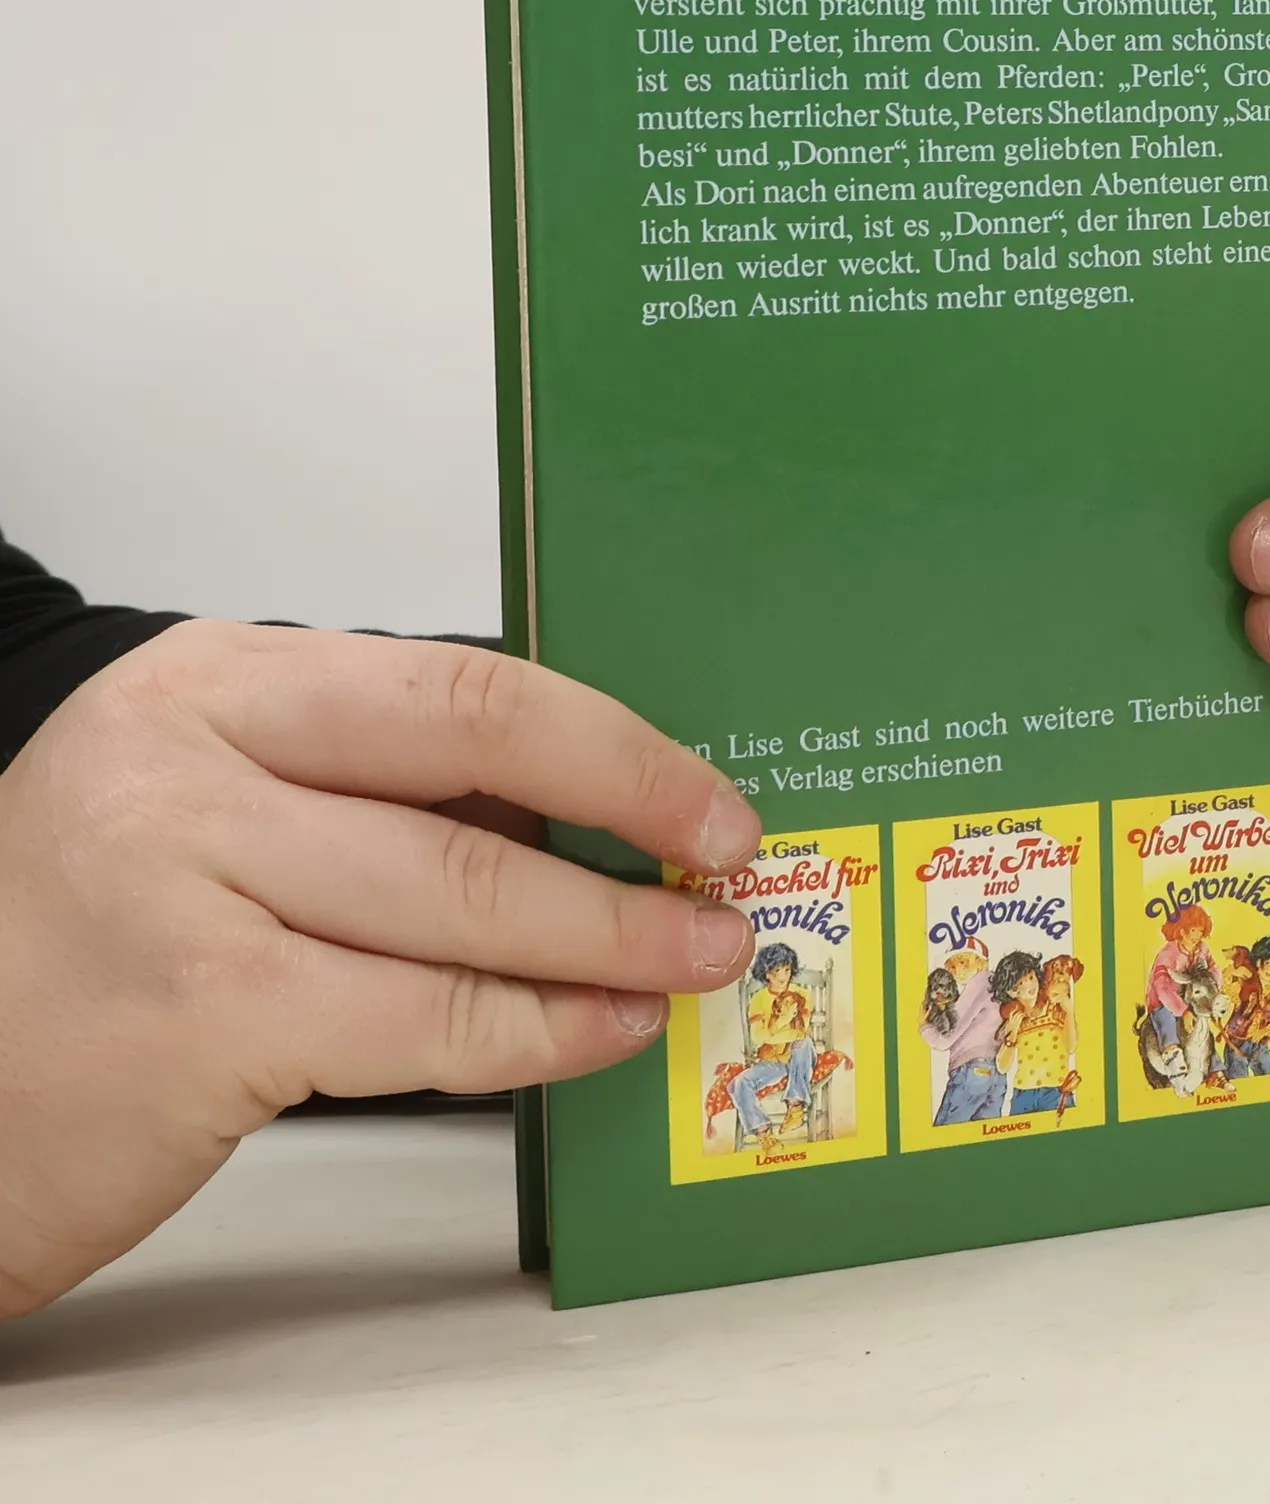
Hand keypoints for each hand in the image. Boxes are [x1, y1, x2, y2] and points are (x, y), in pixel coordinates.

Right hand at [0, 622, 762, 1317]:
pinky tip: (599, 1029)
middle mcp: (189, 757)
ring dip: (610, 936)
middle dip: (636, 821)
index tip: (702, 794)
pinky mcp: (197, 1017)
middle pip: (477, 768)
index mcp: (217, 682)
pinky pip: (423, 1021)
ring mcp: (184, 881)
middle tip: (727, 874)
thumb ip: (383, 795)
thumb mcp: (227, 811)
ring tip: (692, 957)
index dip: (611, 742)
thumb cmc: (101, 943)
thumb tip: (592, 813)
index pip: (463, 683)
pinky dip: (538, 1028)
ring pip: (464, 898)